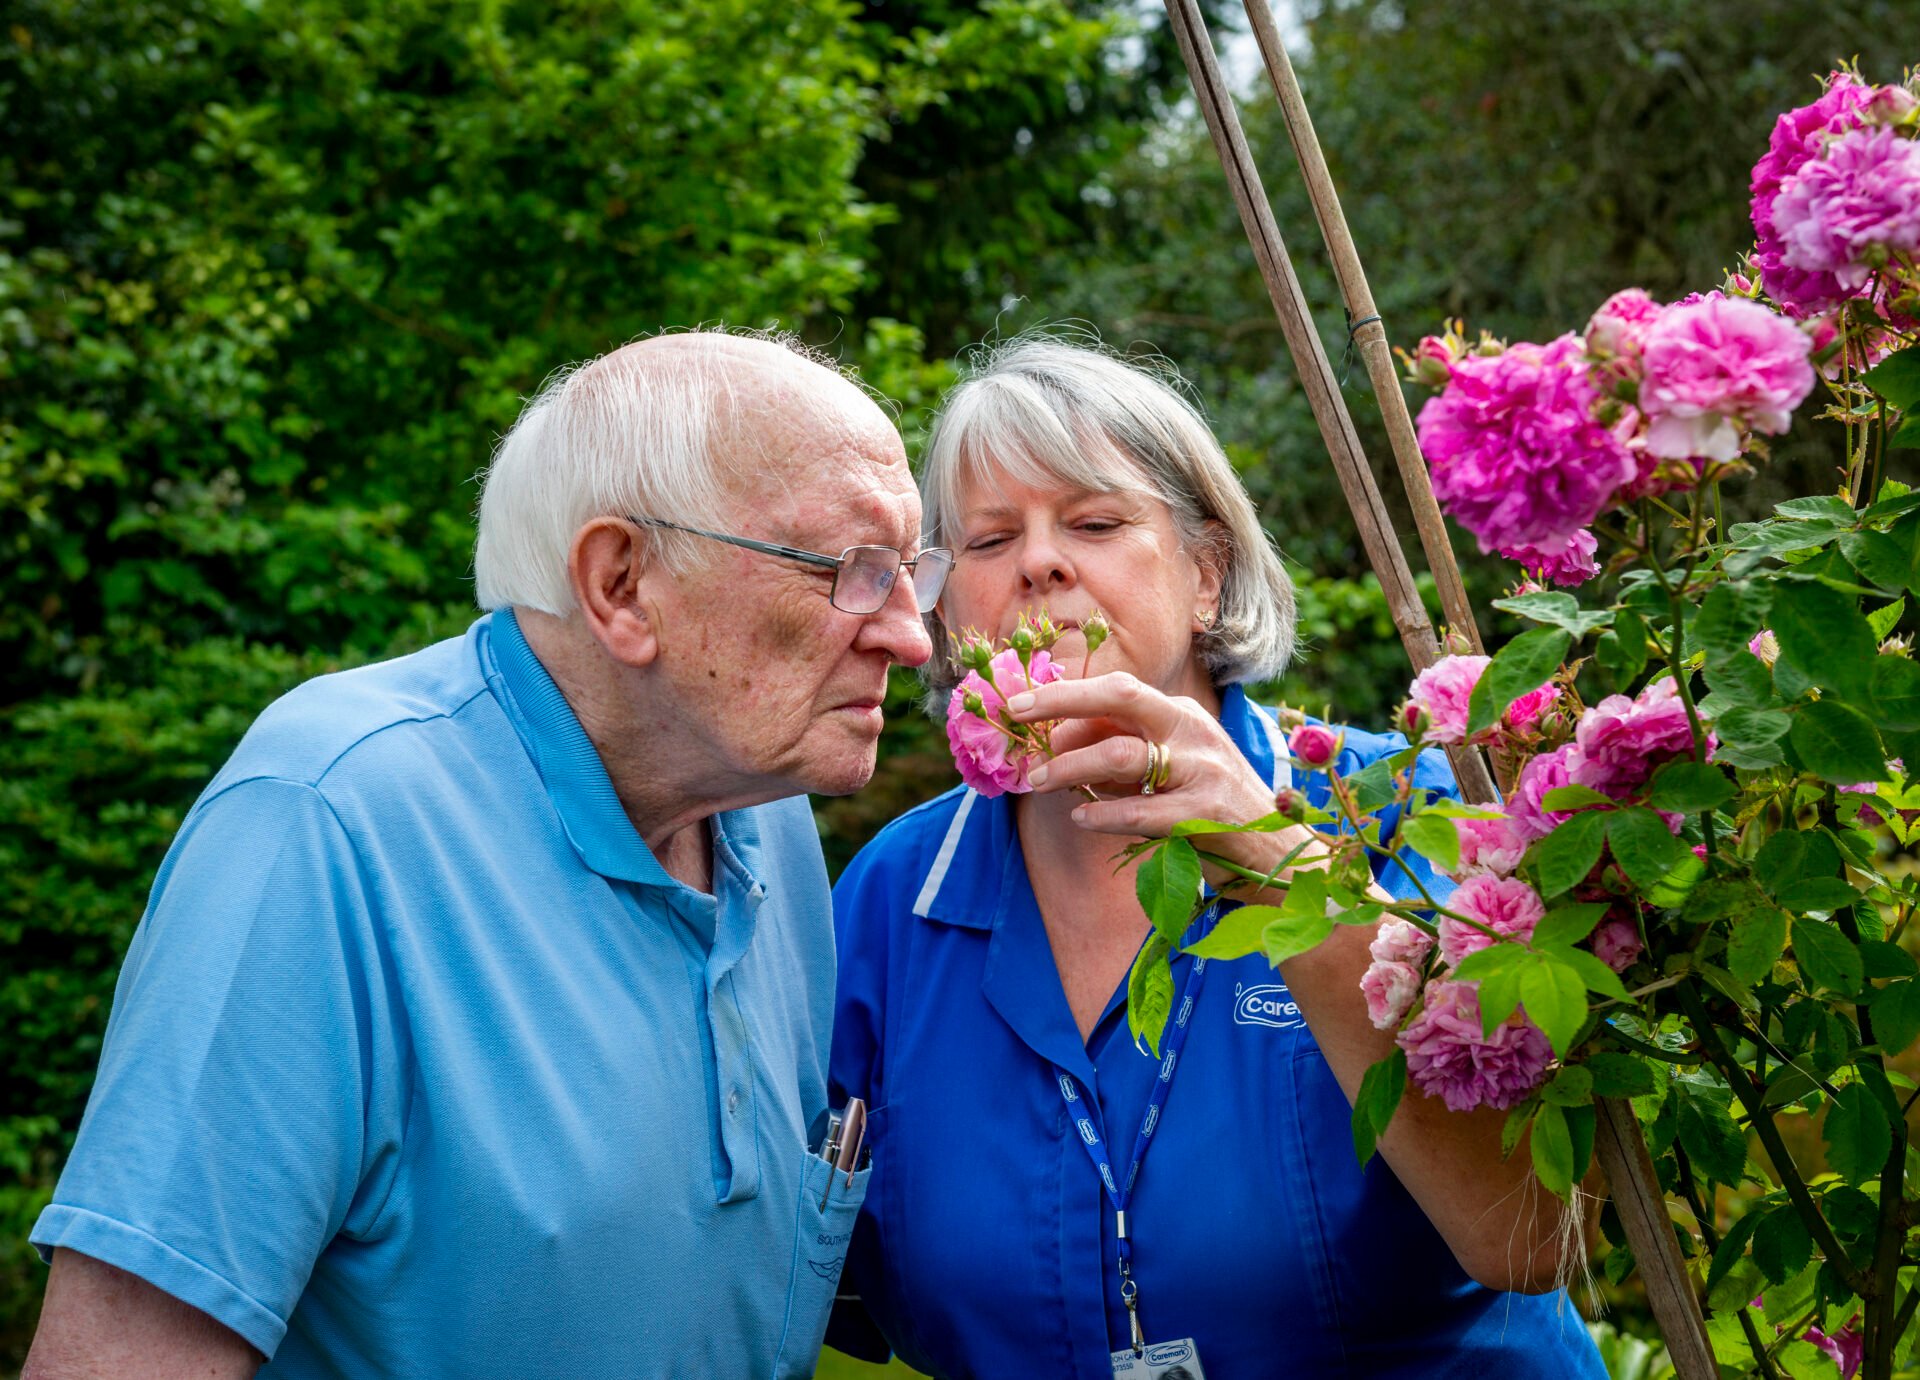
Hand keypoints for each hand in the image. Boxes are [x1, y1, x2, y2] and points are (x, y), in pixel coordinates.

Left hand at [1004, 672, 1319, 880]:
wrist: (1277, 858)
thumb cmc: (1210, 812)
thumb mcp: (1167, 772)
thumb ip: (1119, 757)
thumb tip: (1056, 744)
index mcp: (1180, 716)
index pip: (1116, 690)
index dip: (1064, 692)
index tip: (1019, 702)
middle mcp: (1192, 732)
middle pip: (1119, 697)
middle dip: (1061, 701)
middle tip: (1017, 718)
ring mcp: (1202, 770)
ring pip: (1121, 755)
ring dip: (1070, 767)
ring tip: (1038, 782)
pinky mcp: (1207, 815)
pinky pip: (1141, 811)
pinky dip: (1104, 813)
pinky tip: (1080, 817)